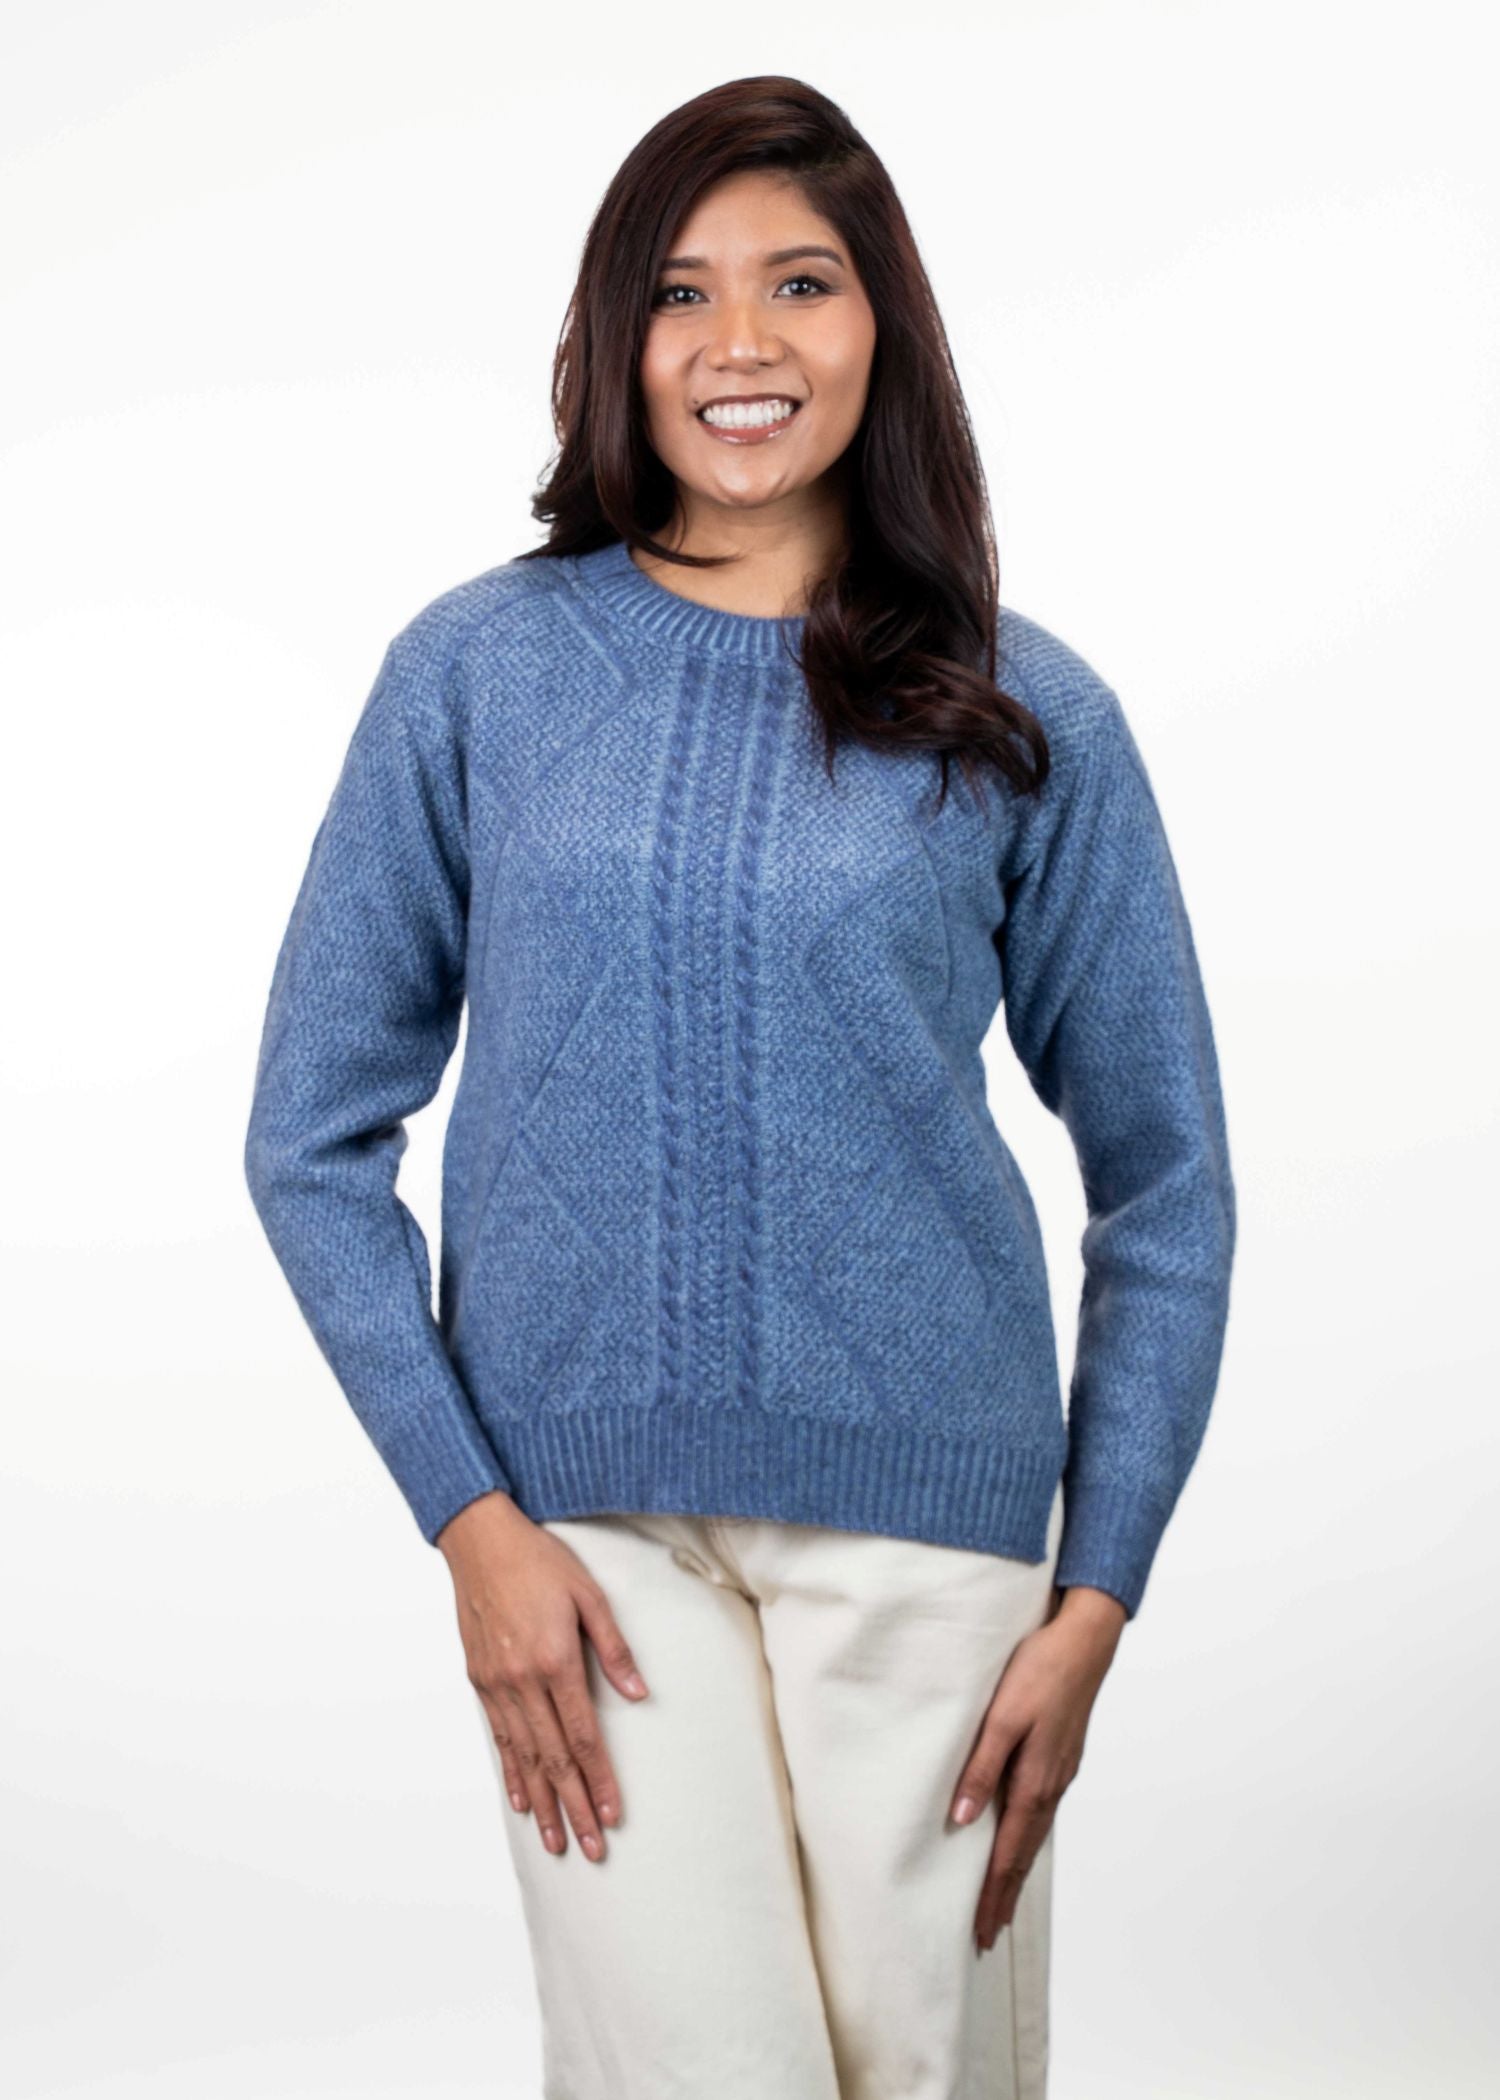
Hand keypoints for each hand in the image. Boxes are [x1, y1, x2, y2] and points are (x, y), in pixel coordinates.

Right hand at [437, 1492, 650, 1862]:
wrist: (480, 1541)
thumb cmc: (539, 1561)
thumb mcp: (588, 1595)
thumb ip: (613, 1647)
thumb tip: (638, 1692)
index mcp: (554, 1661)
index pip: (582, 1736)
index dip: (599, 1779)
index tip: (613, 1815)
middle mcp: (522, 1681)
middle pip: (553, 1759)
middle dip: (574, 1807)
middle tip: (591, 1848)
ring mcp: (497, 1685)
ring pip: (523, 1757)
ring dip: (542, 1802)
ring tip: (555, 1841)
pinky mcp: (480, 1681)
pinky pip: (499, 1737)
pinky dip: (511, 1772)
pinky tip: (521, 1800)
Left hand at [949, 1583, 1125, 1951]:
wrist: (1085, 1640)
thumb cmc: (1040, 1670)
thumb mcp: (1001, 1716)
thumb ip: (980, 1766)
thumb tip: (960, 1818)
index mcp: (1034, 1781)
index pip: (1008, 1853)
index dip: (992, 1893)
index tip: (980, 1930)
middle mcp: (1051, 1785)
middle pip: (1024, 1853)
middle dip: (1004, 1894)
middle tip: (987, 1933)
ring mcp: (1060, 1771)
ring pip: (1034, 1833)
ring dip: (1017, 1869)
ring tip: (1001, 1897)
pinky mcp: (1062, 1756)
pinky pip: (1042, 1811)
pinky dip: (1028, 1838)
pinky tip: (1022, 1837)